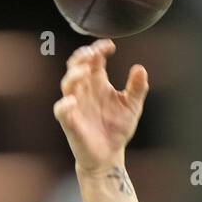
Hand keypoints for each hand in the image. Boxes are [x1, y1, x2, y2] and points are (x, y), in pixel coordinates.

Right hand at [52, 39, 149, 171]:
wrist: (109, 155)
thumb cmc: (117, 128)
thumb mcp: (132, 106)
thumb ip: (137, 88)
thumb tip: (140, 68)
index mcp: (98, 82)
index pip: (94, 59)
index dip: (99, 49)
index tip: (110, 45)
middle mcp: (84, 90)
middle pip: (76, 66)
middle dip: (82, 57)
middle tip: (93, 54)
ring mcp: (75, 105)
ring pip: (67, 84)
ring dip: (74, 75)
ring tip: (85, 71)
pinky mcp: (69, 122)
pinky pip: (62, 111)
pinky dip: (64, 105)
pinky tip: (72, 102)